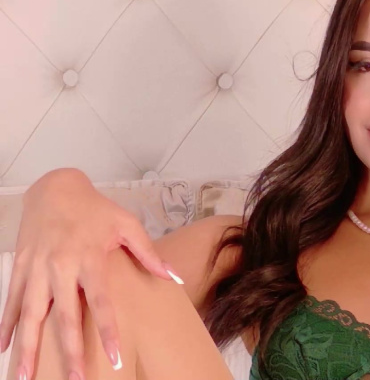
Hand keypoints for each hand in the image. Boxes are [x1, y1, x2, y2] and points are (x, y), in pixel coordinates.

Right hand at [0, 168, 178, 379]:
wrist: (55, 188)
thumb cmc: (96, 209)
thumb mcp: (127, 225)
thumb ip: (149, 254)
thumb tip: (173, 277)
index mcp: (89, 259)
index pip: (100, 303)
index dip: (107, 331)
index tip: (115, 357)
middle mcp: (60, 268)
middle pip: (63, 317)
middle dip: (69, 351)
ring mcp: (36, 269)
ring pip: (30, 316)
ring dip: (27, 348)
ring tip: (24, 378)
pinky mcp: (20, 268)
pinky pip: (12, 302)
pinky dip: (7, 326)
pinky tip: (4, 348)